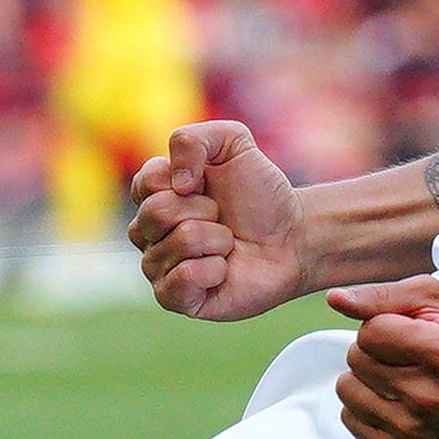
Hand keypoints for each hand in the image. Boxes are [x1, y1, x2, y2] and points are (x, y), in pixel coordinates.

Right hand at [128, 122, 306, 321]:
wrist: (293, 236)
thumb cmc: (261, 194)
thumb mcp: (233, 143)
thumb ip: (192, 139)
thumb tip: (175, 183)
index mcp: (155, 195)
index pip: (145, 182)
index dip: (186, 179)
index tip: (209, 185)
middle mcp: (149, 232)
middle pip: (156, 213)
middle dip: (204, 210)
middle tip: (223, 217)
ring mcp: (160, 267)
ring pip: (175, 245)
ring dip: (216, 239)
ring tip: (228, 243)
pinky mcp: (177, 299)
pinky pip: (181, 281)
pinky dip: (213, 271)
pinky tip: (224, 270)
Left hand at [328, 277, 438, 438]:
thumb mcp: (432, 300)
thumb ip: (381, 296)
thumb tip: (335, 299)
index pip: (369, 332)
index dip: (382, 325)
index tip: (407, 332)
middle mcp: (431, 399)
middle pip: (356, 360)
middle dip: (374, 351)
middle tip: (406, 357)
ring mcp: (416, 431)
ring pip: (347, 389)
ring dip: (367, 379)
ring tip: (400, 378)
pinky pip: (349, 418)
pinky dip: (366, 406)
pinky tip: (396, 402)